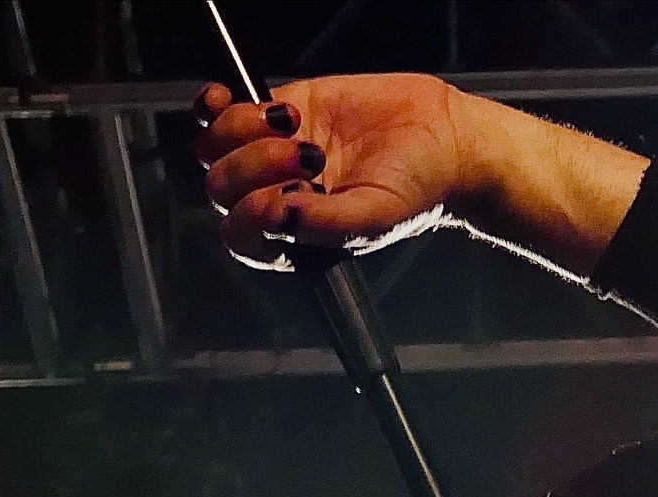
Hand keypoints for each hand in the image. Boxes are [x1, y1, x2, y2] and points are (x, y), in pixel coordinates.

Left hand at [194, 73, 472, 268]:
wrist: (442, 139)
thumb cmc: (416, 190)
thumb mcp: (374, 218)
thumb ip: (323, 225)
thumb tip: (275, 215)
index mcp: (296, 239)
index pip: (242, 235)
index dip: (251, 214)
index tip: (288, 196)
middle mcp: (277, 198)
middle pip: (222, 187)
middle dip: (257, 167)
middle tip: (312, 156)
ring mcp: (271, 155)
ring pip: (214, 148)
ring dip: (244, 133)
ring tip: (297, 127)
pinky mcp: (276, 111)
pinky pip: (220, 110)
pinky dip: (215, 104)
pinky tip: (225, 97)